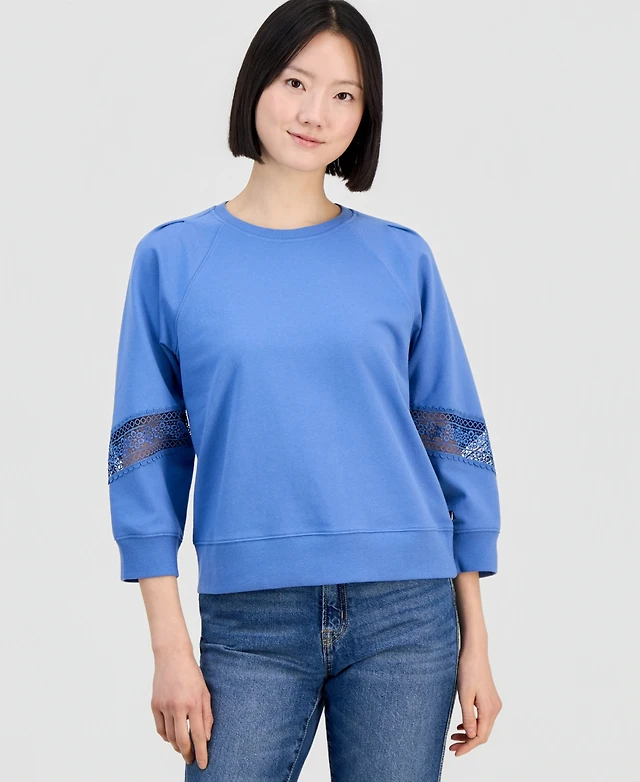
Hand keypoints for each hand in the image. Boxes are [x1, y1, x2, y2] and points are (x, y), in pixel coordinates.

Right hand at [150, 647, 213, 769]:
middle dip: (187, 754)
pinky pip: (160, 728)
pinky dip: (166, 736)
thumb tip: (206, 738)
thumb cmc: (192, 674)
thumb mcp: (205, 692)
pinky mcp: (154, 705)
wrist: (172, 656)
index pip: (197, 735)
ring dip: (176, 745)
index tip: (203, 764)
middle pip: (181, 740)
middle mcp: (178, 706)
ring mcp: (164, 706)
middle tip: (191, 760)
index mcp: (194, 703)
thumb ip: (207, 715)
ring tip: (183, 747)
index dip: (201, 752)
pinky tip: (172, 737)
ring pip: (169, 736)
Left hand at [449, 647, 501, 755]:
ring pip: (482, 726)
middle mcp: (495, 708)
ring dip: (469, 734)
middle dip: (468, 742)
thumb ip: (468, 717)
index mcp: (489, 710)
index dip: (468, 747)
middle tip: (452, 746)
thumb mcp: (465, 695)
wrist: (475, 652)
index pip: (480, 737)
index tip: (455, 752)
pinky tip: (462, 725)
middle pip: (482, 733)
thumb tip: (470, 736)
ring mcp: (493, 703)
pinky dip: (472, 724)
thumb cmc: (468, 670)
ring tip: (454, 737)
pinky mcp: (489, 698)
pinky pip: (482, 717)